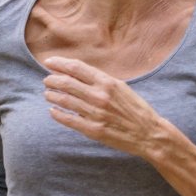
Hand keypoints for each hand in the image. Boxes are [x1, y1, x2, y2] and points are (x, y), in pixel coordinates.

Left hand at [43, 56, 170, 157]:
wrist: (148, 133)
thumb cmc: (135, 109)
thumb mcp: (121, 87)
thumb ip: (101, 80)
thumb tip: (78, 72)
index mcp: (107, 82)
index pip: (76, 68)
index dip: (59, 64)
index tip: (49, 62)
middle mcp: (100, 96)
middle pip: (67, 83)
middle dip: (52, 80)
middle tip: (46, 80)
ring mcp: (95, 113)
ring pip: (65, 101)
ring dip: (52, 96)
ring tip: (47, 94)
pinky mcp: (93, 130)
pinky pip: (69, 120)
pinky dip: (57, 114)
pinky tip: (52, 111)